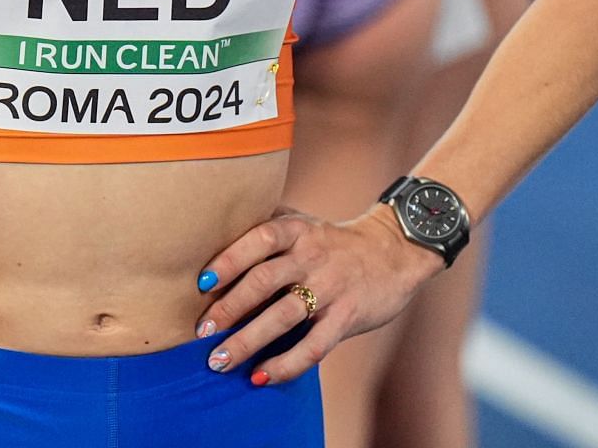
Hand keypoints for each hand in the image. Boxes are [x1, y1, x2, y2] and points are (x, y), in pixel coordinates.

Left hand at [193, 206, 444, 385]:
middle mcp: (313, 256)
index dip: (230, 259)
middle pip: (266, 280)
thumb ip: (266, 226)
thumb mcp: (302, 222)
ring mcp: (332, 287)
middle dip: (230, 307)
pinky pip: (315, 345)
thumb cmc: (332, 241)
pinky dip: (286, 364)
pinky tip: (261, 376)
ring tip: (220, 360)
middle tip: (201, 330)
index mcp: (298, 229)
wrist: (395, 251)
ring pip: (285, 316)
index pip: (260, 238)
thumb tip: (211, 234)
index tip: (202, 282)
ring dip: (249, 341)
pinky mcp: (349, 316)